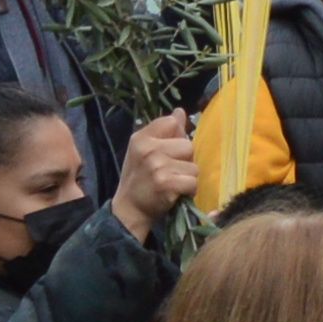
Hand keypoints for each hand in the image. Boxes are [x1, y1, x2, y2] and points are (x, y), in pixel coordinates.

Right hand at [110, 110, 197, 236]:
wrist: (129, 209)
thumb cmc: (138, 178)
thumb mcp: (144, 150)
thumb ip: (163, 131)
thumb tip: (180, 112)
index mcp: (141, 138)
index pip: (172, 123)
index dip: (176, 137)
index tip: (169, 151)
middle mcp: (148, 149)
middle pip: (188, 145)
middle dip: (185, 160)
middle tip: (171, 171)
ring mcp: (157, 166)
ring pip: (193, 166)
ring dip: (188, 177)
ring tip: (173, 183)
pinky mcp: (166, 184)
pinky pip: (192, 182)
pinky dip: (189, 190)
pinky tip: (176, 193)